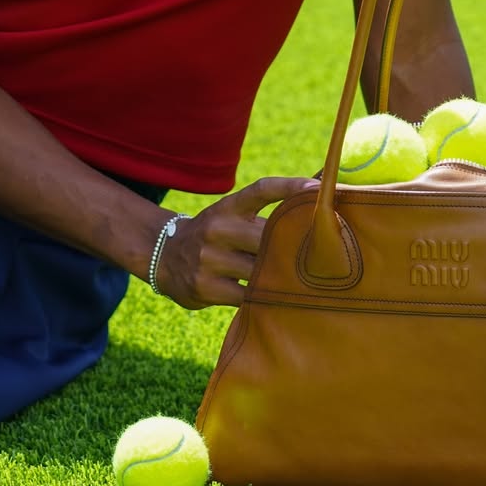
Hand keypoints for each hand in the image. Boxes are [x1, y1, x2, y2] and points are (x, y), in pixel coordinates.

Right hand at [153, 177, 320, 309]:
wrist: (164, 255)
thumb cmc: (215, 234)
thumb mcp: (233, 215)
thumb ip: (269, 212)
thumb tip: (320, 192)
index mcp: (229, 207)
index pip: (262, 190)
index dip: (291, 186)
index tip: (320, 187)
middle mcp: (217, 228)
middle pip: (267, 238)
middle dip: (292, 249)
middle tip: (321, 257)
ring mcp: (208, 258)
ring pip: (259, 270)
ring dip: (279, 277)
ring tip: (299, 282)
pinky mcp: (205, 287)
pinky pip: (246, 296)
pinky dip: (262, 298)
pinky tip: (272, 299)